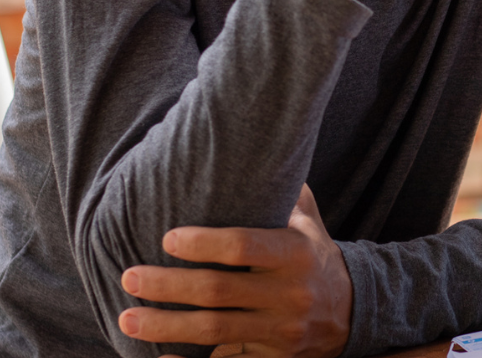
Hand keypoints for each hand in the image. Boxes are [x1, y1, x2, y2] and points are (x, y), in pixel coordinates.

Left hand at [118, 185, 352, 357]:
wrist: (353, 311)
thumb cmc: (314, 257)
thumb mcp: (309, 222)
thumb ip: (283, 193)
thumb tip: (253, 150)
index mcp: (296, 254)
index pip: (244, 246)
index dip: (202, 244)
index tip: (166, 239)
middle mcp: (290, 293)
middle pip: (218, 291)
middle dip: (167, 286)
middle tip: (129, 277)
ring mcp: (282, 331)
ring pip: (214, 330)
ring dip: (165, 326)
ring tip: (128, 318)